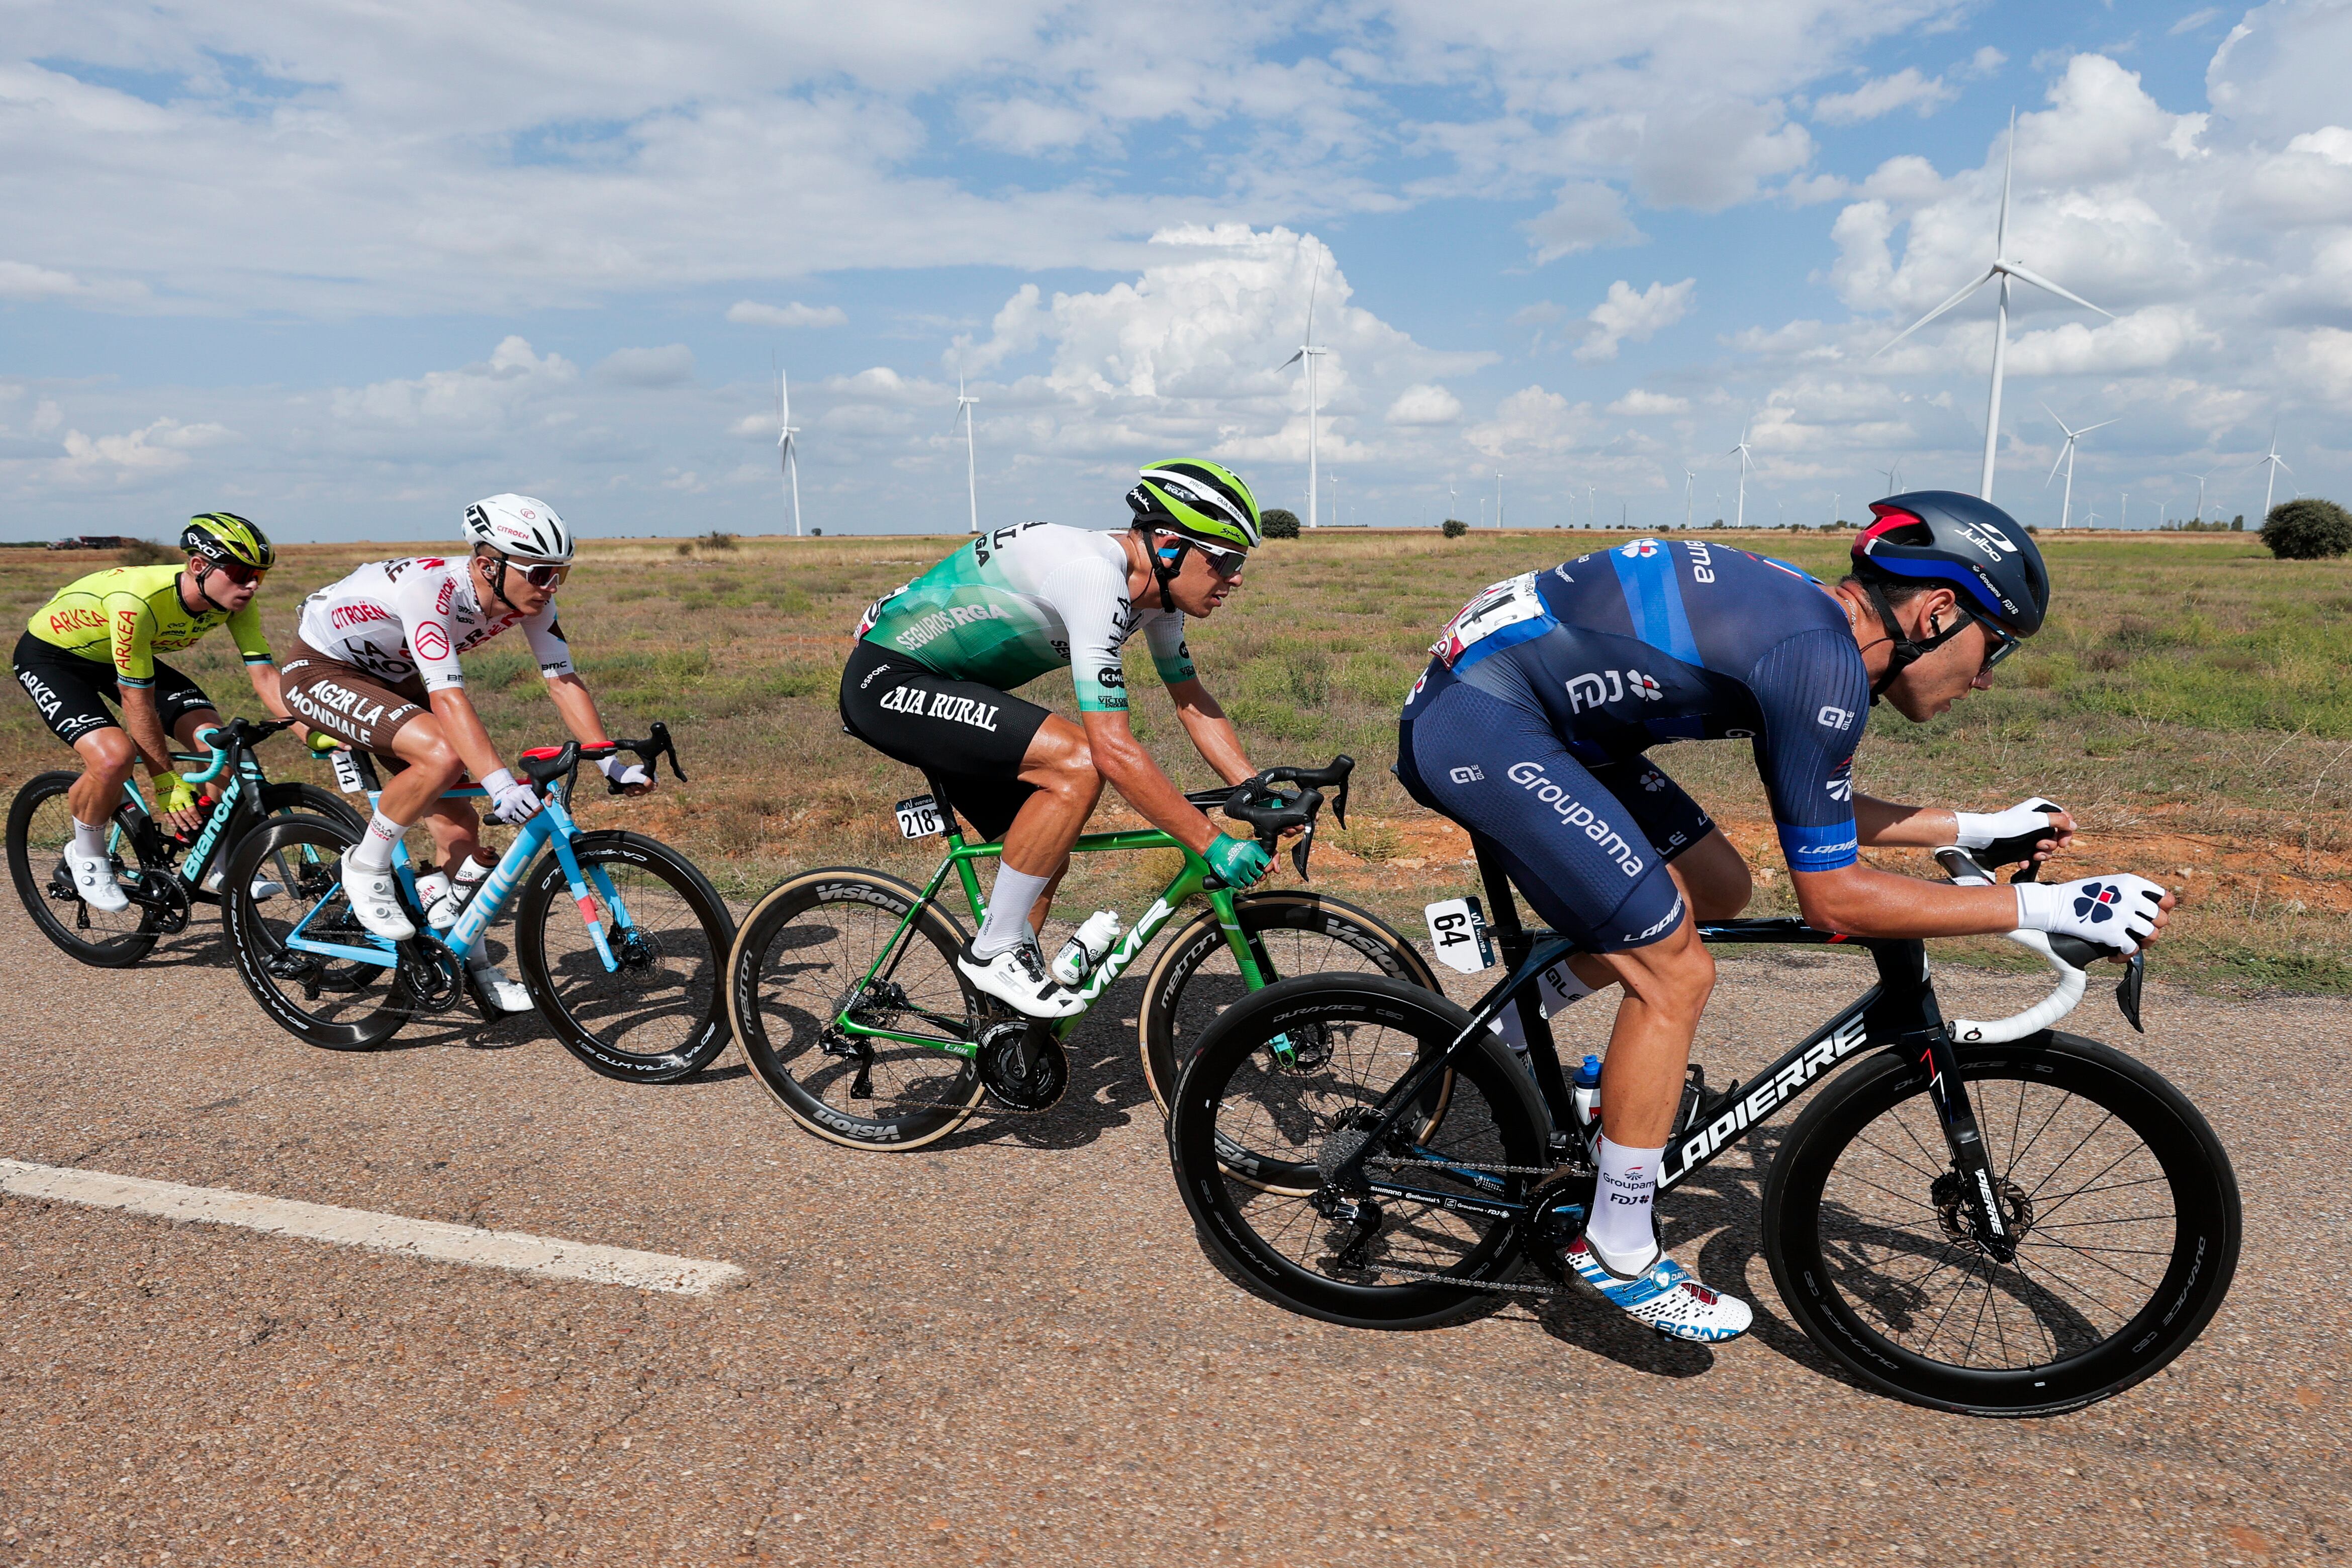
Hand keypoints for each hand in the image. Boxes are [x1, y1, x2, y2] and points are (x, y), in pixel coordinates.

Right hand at [147, 771, 202, 833]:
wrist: (164, 778)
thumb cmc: (179, 782)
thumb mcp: (190, 787)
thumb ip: (196, 795)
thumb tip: (202, 801)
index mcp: (185, 797)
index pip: (192, 809)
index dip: (196, 817)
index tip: (200, 822)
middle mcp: (177, 801)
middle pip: (185, 814)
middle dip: (191, 822)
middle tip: (195, 828)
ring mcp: (169, 804)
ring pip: (176, 816)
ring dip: (181, 823)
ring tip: (186, 829)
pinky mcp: (162, 805)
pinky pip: (166, 814)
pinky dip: (170, 820)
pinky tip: (174, 825)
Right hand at [480, 766, 542, 825]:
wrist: (505, 794)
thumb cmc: (524, 794)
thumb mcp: (536, 790)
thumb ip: (547, 794)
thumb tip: (549, 804)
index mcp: (522, 791)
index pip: (537, 807)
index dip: (539, 808)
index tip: (538, 806)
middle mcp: (513, 798)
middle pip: (530, 815)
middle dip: (533, 814)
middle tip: (531, 810)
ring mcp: (507, 806)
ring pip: (523, 820)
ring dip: (527, 818)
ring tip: (525, 812)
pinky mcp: (502, 813)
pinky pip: (516, 822)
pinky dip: (519, 821)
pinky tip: (519, 814)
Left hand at [598, 755, 652, 795]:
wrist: (615, 774)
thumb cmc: (625, 774)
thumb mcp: (635, 777)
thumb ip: (646, 780)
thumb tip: (655, 787)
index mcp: (648, 774)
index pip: (655, 784)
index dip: (648, 787)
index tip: (638, 784)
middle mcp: (645, 779)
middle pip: (647, 790)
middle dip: (637, 789)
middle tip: (631, 784)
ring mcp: (640, 784)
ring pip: (640, 793)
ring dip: (632, 791)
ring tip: (627, 786)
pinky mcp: (634, 788)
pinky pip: (634, 794)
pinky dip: (629, 793)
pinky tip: (625, 788)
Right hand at [1204, 832, 1273, 888]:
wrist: (1219, 848)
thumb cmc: (1240, 847)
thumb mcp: (1257, 846)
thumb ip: (1272, 855)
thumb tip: (1277, 870)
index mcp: (1254, 850)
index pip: (1268, 866)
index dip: (1266, 867)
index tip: (1261, 865)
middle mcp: (1246, 859)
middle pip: (1261, 876)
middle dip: (1258, 874)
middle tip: (1252, 870)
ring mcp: (1238, 868)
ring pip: (1253, 883)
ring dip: (1250, 880)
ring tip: (1245, 873)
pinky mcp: (1230, 876)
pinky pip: (1242, 886)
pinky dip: (1242, 883)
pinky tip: (1239, 876)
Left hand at [1954, 798, 2073, 866]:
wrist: (1985, 837)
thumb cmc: (2009, 826)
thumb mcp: (2036, 821)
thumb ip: (2058, 821)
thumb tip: (2073, 824)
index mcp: (2040, 809)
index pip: (2064, 818)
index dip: (2066, 832)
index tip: (2063, 843)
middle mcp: (2035, 821)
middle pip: (2055, 835)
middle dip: (2051, 845)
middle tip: (2039, 846)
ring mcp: (2028, 835)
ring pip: (2045, 848)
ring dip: (2042, 854)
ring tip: (2033, 855)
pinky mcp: (2020, 846)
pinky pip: (2031, 855)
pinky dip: (2029, 860)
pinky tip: (2023, 862)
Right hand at [2015, 873, 2172, 955]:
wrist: (2053, 905)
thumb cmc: (2079, 896)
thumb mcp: (2109, 884)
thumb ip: (2131, 894)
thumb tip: (2151, 909)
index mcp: (2131, 883)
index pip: (2166, 898)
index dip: (2163, 909)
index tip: (2151, 915)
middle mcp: (2131, 898)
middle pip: (2161, 919)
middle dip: (2152, 927)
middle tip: (2137, 932)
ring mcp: (2122, 916)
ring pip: (2152, 935)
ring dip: (2143, 943)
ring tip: (2130, 944)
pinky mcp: (2112, 933)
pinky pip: (2132, 950)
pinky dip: (2124, 956)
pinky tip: (2113, 955)